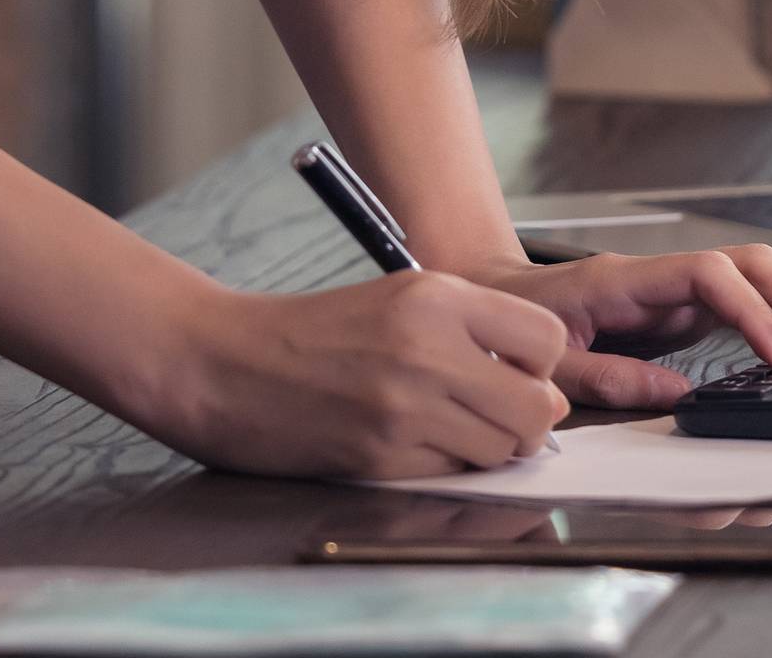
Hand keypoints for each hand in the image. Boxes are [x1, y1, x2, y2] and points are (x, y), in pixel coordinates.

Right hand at [123, 272, 573, 477]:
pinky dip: (446, 466)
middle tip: (497, 414)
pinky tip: (412, 443)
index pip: (547, 340)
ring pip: (502, 449)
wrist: (225, 364)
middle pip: (538, 407)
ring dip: (488, 447)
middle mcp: (429, 349)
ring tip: (448, 426)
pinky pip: (453, 473)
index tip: (519, 373)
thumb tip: (545, 386)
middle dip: (528, 419)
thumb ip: (475, 329)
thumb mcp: (400, 297)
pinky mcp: (381, 458)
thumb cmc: (313, 331)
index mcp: (437, 298)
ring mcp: (405, 408)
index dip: (542, 365)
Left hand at [462, 246, 771, 408]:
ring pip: (759, 278)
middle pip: (751, 268)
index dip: (752, 314)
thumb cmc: (514, 322)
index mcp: (626, 279)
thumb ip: (608, 375)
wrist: (490, 291)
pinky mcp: (686, 307)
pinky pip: (750, 295)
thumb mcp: (551, 359)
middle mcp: (661, 275)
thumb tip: (677, 393)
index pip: (708, 277)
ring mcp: (677, 288)